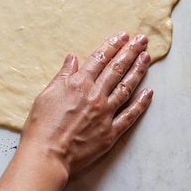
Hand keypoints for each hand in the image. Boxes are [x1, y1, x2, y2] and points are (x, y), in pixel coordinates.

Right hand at [0, 32, 152, 190]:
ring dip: (138, 71)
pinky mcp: (110, 133)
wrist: (46, 155)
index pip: (99, 59)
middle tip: (141, 39)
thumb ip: (62, 76)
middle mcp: (95, 95)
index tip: (122, 36)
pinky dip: (141, 103)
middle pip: (117, 69)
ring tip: (147, 57)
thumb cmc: (41, 125)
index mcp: (79, 84)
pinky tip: (149, 92)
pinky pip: (130, 115)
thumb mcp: (46, 94)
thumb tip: (72, 58)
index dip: (112, 46)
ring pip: (126, 88)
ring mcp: (105, 114)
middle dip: (130, 51)